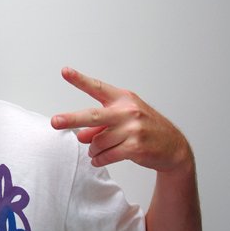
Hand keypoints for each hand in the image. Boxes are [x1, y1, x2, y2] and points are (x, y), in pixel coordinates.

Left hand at [51, 67, 191, 172]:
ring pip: (98, 141)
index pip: (97, 87)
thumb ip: (99, 125)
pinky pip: (107, 155)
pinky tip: (98, 159)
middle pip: (93, 116)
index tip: (65, 71)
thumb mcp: (123, 120)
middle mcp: (128, 111)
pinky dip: (99, 159)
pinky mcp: (136, 147)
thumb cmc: (144, 128)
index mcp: (123, 99)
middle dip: (71, 119)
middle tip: (55, 121)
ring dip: (92, 149)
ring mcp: (133, 129)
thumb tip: (80, 136)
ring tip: (96, 150)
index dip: (80, 80)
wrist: (174, 147)